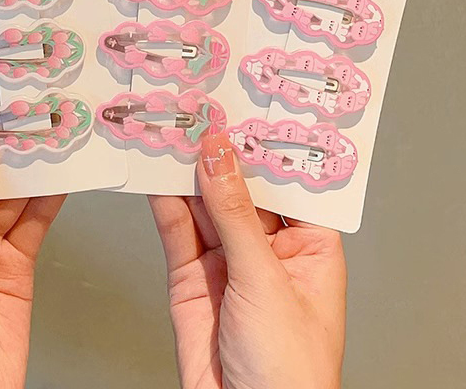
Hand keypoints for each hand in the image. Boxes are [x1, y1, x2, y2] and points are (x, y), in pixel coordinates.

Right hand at [149, 131, 345, 388]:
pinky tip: (155, 170)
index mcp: (309, 245)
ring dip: (187, 167)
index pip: (289, 180)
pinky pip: (177, 227)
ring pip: (205, 201)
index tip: (245, 103)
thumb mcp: (265, 280)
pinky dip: (163, 198)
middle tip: (198, 106)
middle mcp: (268, 247)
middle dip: (221, 149)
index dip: (267, 142)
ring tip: (170, 126)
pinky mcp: (191, 273)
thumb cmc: (290, 372)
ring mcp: (227, 259)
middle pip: (241, 185)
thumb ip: (234, 212)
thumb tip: (218, 152)